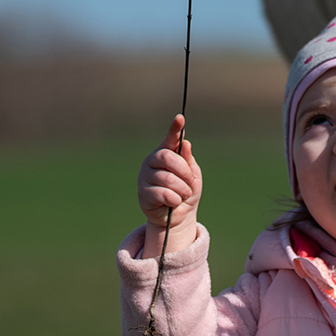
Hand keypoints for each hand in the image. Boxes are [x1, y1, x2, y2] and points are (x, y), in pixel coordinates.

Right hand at [137, 114, 201, 253]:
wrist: (178, 216)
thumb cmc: (186, 191)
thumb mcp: (193, 175)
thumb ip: (188, 161)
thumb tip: (186, 143)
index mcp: (166, 153)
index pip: (171, 138)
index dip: (175, 128)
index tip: (180, 118)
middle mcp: (152, 161)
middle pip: (168, 157)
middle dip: (184, 171)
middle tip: (190, 182)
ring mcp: (145, 177)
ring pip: (167, 178)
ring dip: (182, 189)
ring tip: (183, 195)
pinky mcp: (143, 194)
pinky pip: (163, 194)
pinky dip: (174, 200)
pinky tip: (173, 203)